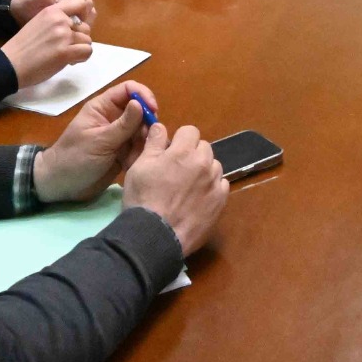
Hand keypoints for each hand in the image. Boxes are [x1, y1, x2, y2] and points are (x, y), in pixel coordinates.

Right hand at [0, 0, 93, 87]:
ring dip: (80, 49)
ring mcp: (63, 35)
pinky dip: (82, 57)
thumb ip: (56, 22)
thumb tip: (76, 28)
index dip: (82, 18)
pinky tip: (71, 61)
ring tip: (67, 55)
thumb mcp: (38, 24)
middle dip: (79, 39)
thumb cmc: (22, 47)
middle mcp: (60, 20)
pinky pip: (87, 51)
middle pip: (85, 27)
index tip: (75, 30)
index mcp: (52, 10)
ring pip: (87, 40)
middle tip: (68, 48)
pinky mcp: (65, 52)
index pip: (80, 4)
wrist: (10, 64)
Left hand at [8, 0, 94, 28]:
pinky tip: (73, 35)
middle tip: (76, 27)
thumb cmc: (27, 1)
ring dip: (85, 22)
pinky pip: (83, 21)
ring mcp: (74, 6)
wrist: (18, 12)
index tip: (75, 17)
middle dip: (85, 15)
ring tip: (75, 32)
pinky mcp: (72, 17)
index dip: (81, 5)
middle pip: (88, 3)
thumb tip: (68, 4)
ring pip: (89, 13)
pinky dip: (81, 28)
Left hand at [33, 81, 156, 203]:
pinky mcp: (123, 151)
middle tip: (148, 140)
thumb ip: (123, 124)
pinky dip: (140, 155)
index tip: (153, 110)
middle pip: (140, 111)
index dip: (143, 95)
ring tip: (137, 157)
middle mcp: (113, 118)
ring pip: (142, 130)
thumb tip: (140, 103)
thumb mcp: (100, 141)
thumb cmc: (75, 158)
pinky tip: (133, 165)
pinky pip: (139, 147)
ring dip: (144, 142)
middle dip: (147, 123)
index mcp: (103, 108)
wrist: (62, 185)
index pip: (128, 90)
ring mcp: (119, 135)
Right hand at [123, 123, 229, 256]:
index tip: (171, 152)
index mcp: (183, 152)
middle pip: (204, 147)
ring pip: (214, 166)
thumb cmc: (143, 198)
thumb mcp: (140, 166)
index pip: (190, 131)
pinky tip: (199, 198)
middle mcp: (204, 163)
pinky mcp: (221, 201)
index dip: (180, 140)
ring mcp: (215, 183)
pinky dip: (212, 187)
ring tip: (188, 186)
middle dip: (192, 153)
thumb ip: (153, 143)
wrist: (155, 235)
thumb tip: (160, 126)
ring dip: (204, 170)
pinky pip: (221, 185)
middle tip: (178, 170)